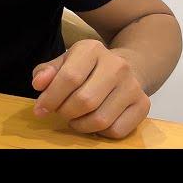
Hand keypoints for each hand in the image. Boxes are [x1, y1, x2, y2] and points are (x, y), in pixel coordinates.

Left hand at [32, 39, 149, 138]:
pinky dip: (99, 132)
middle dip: (65, 112)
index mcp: (91, 49)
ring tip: (73, 118)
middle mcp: (116, 65)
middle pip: (84, 101)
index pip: (69, 78)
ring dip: (80, 125)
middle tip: (60, 111)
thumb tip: (38, 84)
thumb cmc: (86, 67)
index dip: (51, 98)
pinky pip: (116, 130)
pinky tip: (92, 121)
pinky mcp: (143, 104)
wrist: (126, 67)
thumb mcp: (63, 63)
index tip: (40, 109)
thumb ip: (46, 72)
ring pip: (100, 119)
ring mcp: (132, 85)